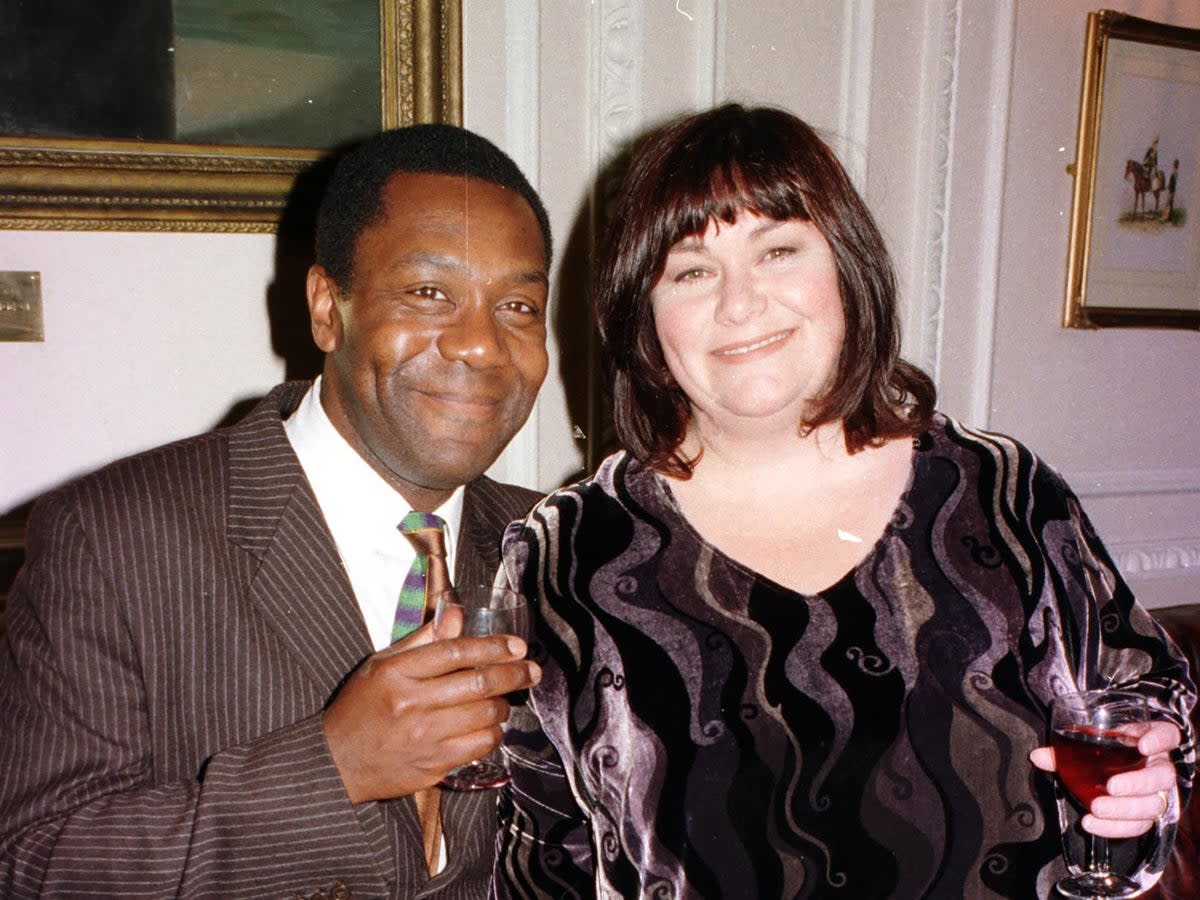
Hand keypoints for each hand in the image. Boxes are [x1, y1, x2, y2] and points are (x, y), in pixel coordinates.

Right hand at [322, 620, 540, 803]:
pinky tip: (489, 726)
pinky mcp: (433, 766)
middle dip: (513, 674)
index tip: (516, 646)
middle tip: (531, 670)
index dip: (492, 646)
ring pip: (485, 715)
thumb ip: (423, 640)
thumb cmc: (359, 709)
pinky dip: (493, 734)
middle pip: (478, 682)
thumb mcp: (381, 665)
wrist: (336, 763)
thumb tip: (455, 614)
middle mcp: (412, 704)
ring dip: (503, 706)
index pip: (455, 651)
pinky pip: (480, 746)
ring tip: (502, 700)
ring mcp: (424, 738)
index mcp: (397, 673)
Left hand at [1030, 719, 1181, 837]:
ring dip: (1125, 810)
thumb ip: (1065, 749)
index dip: (1159, 739)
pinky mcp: (1147, 813)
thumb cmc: (1104, 750)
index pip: (1167, 735)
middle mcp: (1157, 765)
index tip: (1142, 745)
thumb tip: (1037, 756)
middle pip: (1162, 776)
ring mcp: (1156, 791)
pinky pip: (1139, 825)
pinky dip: (1116, 828)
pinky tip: (1093, 823)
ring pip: (1154, 804)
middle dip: (1137, 784)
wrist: (1113, 768)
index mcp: (1148, 740)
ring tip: (1097, 808)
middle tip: (1111, 787)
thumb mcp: (1089, 743)